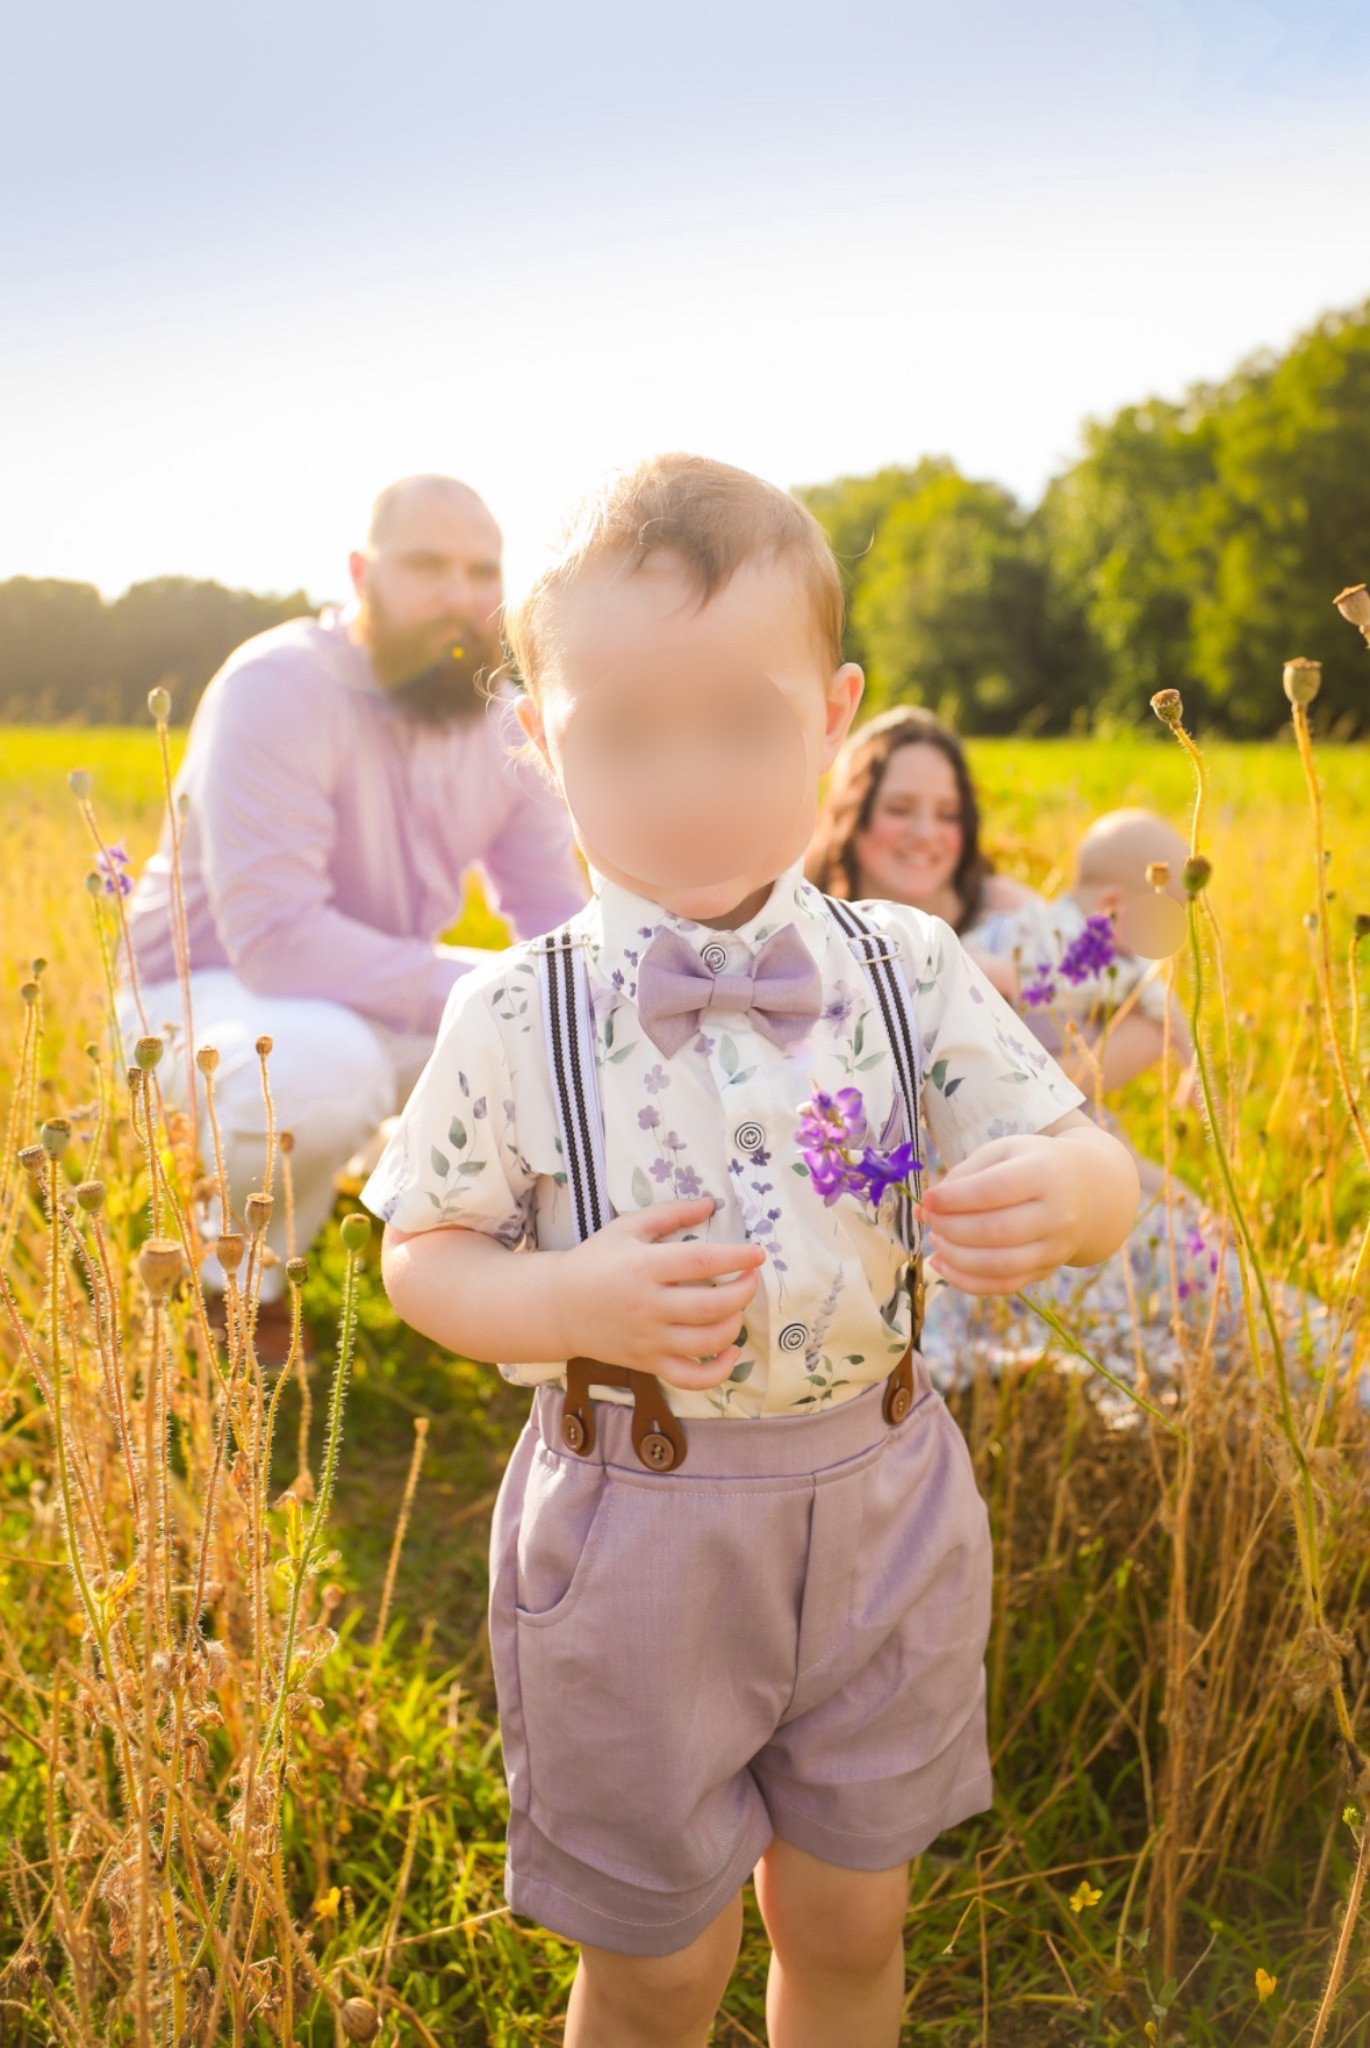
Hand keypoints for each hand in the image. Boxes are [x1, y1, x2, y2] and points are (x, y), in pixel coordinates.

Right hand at [554, 1196, 764, 1389]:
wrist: (559, 1307)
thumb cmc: (596, 1261)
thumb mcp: (627, 1227)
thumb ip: (670, 1213)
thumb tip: (711, 1203)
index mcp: (644, 1266)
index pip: (703, 1261)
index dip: (737, 1258)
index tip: (758, 1254)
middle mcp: (649, 1305)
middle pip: (712, 1304)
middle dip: (744, 1291)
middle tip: (751, 1278)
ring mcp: (649, 1339)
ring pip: (708, 1341)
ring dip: (735, 1324)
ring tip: (736, 1307)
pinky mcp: (648, 1363)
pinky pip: (691, 1378)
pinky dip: (719, 1371)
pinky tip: (730, 1352)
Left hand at [914, 1132, 1091, 1294]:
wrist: (1085, 1190)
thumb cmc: (1032, 1164)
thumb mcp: (1003, 1152)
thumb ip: (966, 1173)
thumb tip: (929, 1205)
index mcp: (1045, 1173)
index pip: (994, 1190)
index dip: (954, 1198)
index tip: (928, 1199)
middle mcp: (1057, 1214)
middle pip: (996, 1231)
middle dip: (951, 1228)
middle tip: (929, 1219)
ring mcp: (1055, 1247)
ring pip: (999, 1264)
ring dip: (956, 1257)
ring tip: (935, 1240)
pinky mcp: (1045, 1270)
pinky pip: (1003, 1285)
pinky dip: (966, 1281)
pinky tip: (942, 1265)